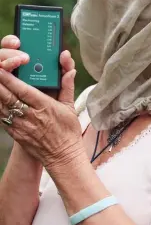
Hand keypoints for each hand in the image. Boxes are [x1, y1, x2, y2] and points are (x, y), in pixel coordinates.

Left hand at [0, 38, 83, 168]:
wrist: (63, 157)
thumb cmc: (68, 132)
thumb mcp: (70, 107)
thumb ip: (67, 86)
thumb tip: (69, 69)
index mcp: (45, 106)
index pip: (23, 89)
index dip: (10, 78)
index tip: (2, 68)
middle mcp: (31, 116)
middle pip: (8, 96)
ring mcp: (21, 126)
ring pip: (2, 106)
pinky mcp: (16, 134)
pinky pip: (2, 118)